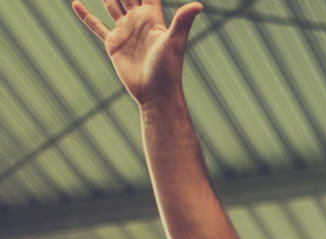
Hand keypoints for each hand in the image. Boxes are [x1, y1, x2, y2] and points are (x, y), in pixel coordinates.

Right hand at [73, 0, 201, 106]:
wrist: (156, 94)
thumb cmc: (169, 70)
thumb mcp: (175, 42)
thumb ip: (183, 22)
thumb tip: (199, 5)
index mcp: (153, 18)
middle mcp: (138, 21)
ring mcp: (125, 31)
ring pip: (112, 5)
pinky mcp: (113, 44)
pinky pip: (96, 26)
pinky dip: (86, 15)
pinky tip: (77, 3)